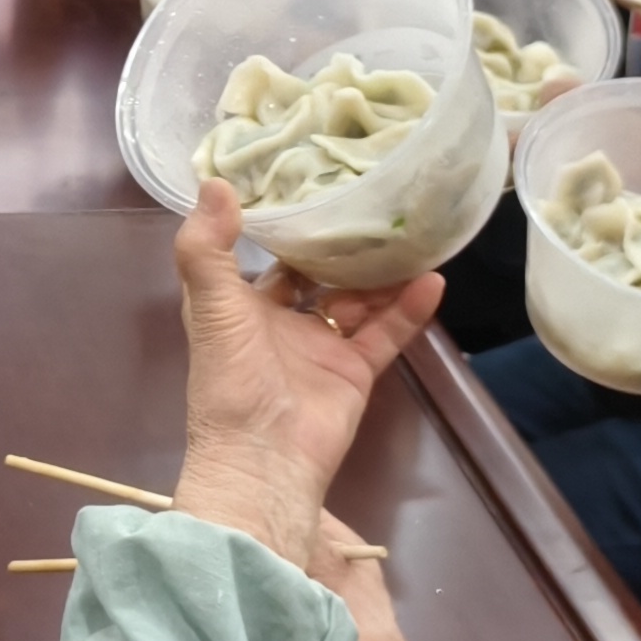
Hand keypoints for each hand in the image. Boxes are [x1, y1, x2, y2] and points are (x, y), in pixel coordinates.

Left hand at [165, 185, 443, 564]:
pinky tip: (433, 279)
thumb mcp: (211, 306)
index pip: (263, 255)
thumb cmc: (230, 380)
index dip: (285, 223)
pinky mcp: (354, 372)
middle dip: (342, 246)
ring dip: (380, 273)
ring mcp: (320, 347)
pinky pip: (386, 333)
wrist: (264, 459)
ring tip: (410, 234)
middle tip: (374, 203)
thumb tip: (215, 181)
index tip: (312, 181)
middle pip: (317, 274)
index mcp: (239, 306)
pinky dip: (409, 309)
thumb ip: (207, 247)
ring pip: (357, 299)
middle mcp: (279, 322)